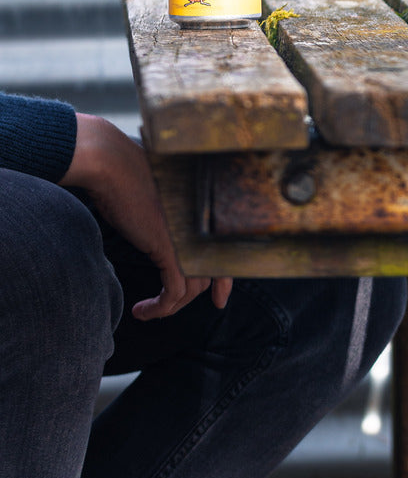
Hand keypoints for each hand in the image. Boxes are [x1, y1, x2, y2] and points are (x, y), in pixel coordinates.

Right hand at [61, 114, 230, 318]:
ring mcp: (188, 236)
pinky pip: (174, 291)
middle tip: (171, 308)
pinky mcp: (169, 247)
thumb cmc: (128, 178)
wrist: (111, 166)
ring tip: (147, 310)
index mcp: (203, 211)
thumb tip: (164, 232)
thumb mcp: (160, 201)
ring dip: (170, 306)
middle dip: (194, 296)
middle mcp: (201, 225)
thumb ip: (171, 218)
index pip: (224, 252)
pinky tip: (140, 311)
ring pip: (193, 287)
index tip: (221, 300)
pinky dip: (160, 307)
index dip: (224, 280)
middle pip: (210, 273)